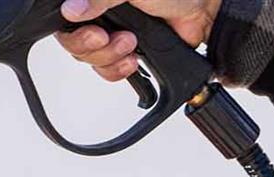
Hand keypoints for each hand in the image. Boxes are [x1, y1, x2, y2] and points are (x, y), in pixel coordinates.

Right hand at [57, 0, 218, 82]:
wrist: (205, 11)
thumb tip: (71, 9)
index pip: (69, 16)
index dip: (74, 31)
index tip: (94, 33)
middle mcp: (102, 10)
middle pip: (75, 41)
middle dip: (94, 48)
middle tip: (113, 40)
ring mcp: (112, 30)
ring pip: (90, 58)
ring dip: (109, 58)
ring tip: (132, 46)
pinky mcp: (123, 50)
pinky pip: (106, 69)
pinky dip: (117, 70)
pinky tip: (133, 60)